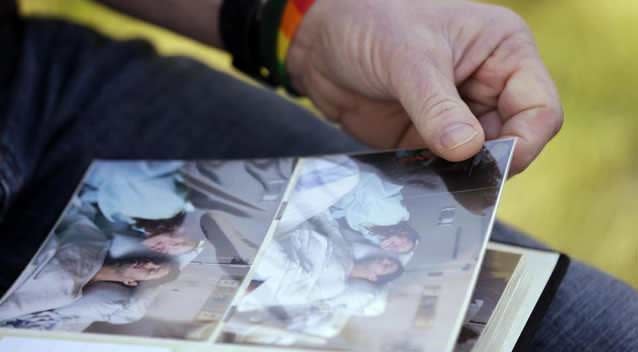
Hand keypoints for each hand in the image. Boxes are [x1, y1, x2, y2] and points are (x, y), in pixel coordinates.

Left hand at [287, 0, 562, 173]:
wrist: (319, 40)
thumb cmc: (369, 23)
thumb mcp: (408, 59)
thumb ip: (438, 108)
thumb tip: (469, 152)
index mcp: (504, 51)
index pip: (539, 109)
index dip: (526, 141)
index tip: (493, 161)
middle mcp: (489, 85)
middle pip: (515, 141)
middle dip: (491, 162)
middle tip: (459, 173)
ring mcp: (459, 115)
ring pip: (481, 160)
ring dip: (462, 174)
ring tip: (434, 172)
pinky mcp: (429, 138)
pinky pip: (445, 168)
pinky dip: (437, 177)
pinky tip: (419, 177)